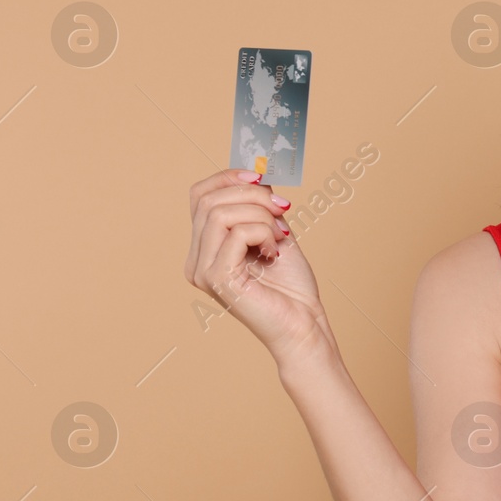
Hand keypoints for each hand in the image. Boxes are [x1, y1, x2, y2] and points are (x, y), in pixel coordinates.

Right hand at [184, 169, 331, 362]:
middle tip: (282, 210)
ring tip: (279, 236)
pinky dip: (263, 232)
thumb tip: (255, 175)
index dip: (228, 177)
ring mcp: (202, 271)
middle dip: (252, 195)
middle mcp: (195, 260)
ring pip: (220, 214)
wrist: (304, 325)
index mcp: (204, 248)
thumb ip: (258, 207)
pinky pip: (236, 233)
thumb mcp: (273, 232)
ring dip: (260, 216)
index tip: (262, 180)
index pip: (199, 195)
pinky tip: (274, 251)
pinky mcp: (217, 279)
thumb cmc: (291, 286)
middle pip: (209, 200)